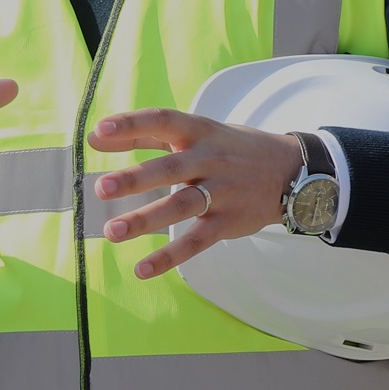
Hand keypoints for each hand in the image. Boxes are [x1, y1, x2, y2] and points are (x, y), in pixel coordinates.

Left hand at [88, 109, 305, 280]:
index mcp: (199, 132)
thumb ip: (145, 135)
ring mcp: (222, 192)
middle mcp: (210, 160)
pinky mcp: (229, 222)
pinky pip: (197, 241)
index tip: (100, 131)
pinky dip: (170, 257)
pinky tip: (143, 268)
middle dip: (136, 179)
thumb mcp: (196, 133)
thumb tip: (96, 136)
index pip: (163, 121)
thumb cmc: (230, 150)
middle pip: (170, 168)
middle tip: (102, 188)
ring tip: (113, 231)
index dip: (132, 124)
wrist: (292, 172)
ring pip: (182, 206)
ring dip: (147, 219)